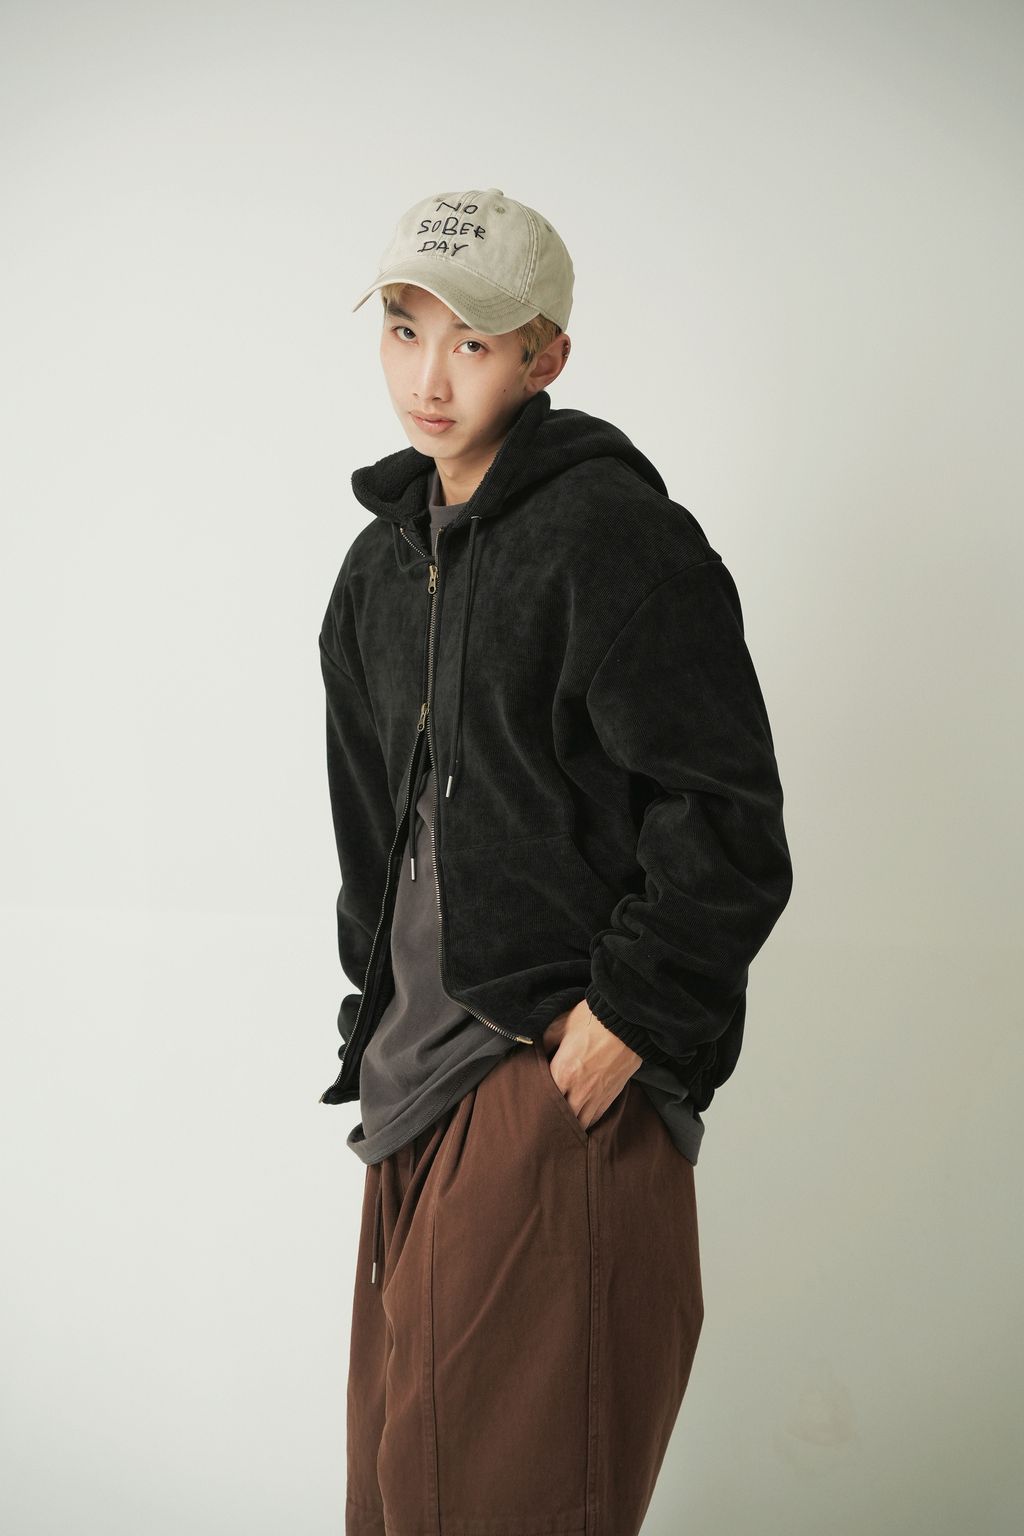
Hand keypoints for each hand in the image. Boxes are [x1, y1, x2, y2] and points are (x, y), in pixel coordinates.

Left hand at [540, 999, 641, 1131]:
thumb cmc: (592, 1020)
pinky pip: (596, 1117)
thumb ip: (546, 1042)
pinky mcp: (611, 1095)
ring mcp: (597, 1095)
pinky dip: (587, 1120)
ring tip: (562, 1124)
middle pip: (561, 1116)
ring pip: (580, 1122)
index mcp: (563, 1072)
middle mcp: (579, 1089)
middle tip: (544, 1120)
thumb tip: (537, 1050)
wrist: (626, 1021)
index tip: (531, 1102)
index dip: (537, 1101)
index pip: (544, 1098)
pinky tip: (581, 1118)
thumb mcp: (561, 1025)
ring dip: (571, 1123)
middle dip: (552, 1118)